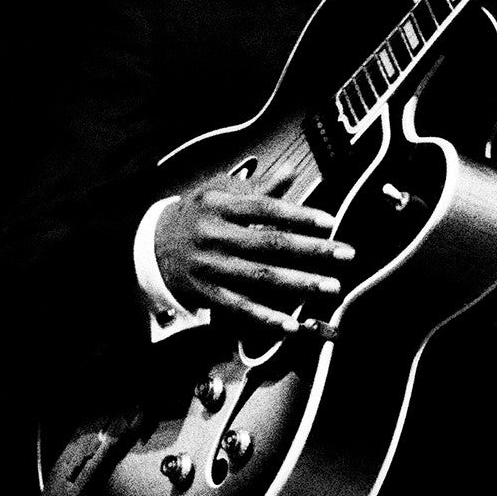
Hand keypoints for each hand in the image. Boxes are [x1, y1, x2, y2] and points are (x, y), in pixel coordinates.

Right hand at [152, 180, 357, 335]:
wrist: (151, 245)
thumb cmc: (197, 214)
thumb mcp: (220, 192)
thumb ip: (259, 187)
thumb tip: (293, 171)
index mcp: (220, 205)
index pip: (265, 208)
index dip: (299, 215)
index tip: (330, 221)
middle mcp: (214, 235)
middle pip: (269, 244)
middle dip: (312, 250)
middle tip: (345, 255)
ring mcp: (210, 267)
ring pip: (260, 277)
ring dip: (299, 284)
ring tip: (331, 286)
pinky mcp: (206, 293)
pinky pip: (240, 307)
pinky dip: (266, 317)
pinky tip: (291, 323)